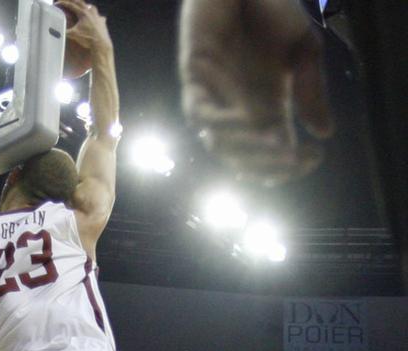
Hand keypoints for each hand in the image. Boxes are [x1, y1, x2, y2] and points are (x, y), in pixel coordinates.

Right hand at [58, 0, 111, 52]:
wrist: (101, 44)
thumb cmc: (87, 38)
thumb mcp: (74, 35)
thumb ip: (65, 32)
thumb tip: (57, 31)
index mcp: (82, 13)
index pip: (71, 5)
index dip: (64, 3)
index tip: (58, 3)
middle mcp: (90, 12)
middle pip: (81, 3)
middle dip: (73, 1)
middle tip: (69, 1)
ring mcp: (98, 16)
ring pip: (91, 7)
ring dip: (86, 6)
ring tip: (84, 7)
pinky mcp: (102, 22)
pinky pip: (99, 16)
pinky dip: (96, 16)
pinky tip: (96, 18)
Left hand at [179, 0, 333, 184]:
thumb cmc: (272, 11)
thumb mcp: (303, 51)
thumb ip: (312, 90)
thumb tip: (325, 133)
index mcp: (267, 113)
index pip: (275, 157)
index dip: (293, 166)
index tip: (315, 156)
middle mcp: (239, 114)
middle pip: (248, 161)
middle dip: (271, 166)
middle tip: (292, 159)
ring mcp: (216, 101)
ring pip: (223, 147)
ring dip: (250, 153)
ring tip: (276, 147)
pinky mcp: (194, 82)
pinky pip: (202, 116)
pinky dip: (223, 125)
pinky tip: (248, 122)